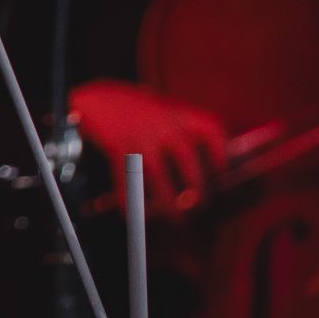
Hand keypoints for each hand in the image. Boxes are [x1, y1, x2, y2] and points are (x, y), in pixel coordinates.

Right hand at [71, 79, 228, 213]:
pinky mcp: (116, 145)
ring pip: (159, 176)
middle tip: (200, 208)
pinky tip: (130, 212)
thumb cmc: (135, 110)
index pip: (210, 130)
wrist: (96, 97)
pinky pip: (127, 178)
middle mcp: (162, 124)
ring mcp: (140, 135)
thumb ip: (182, 131)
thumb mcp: (163, 112)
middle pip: (188, 161)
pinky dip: (130, 199)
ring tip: (174, 220)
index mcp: (178, 114)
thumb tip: (203, 169)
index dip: (220, 155)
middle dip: (197, 190)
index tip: (221, 175)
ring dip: (167, 202)